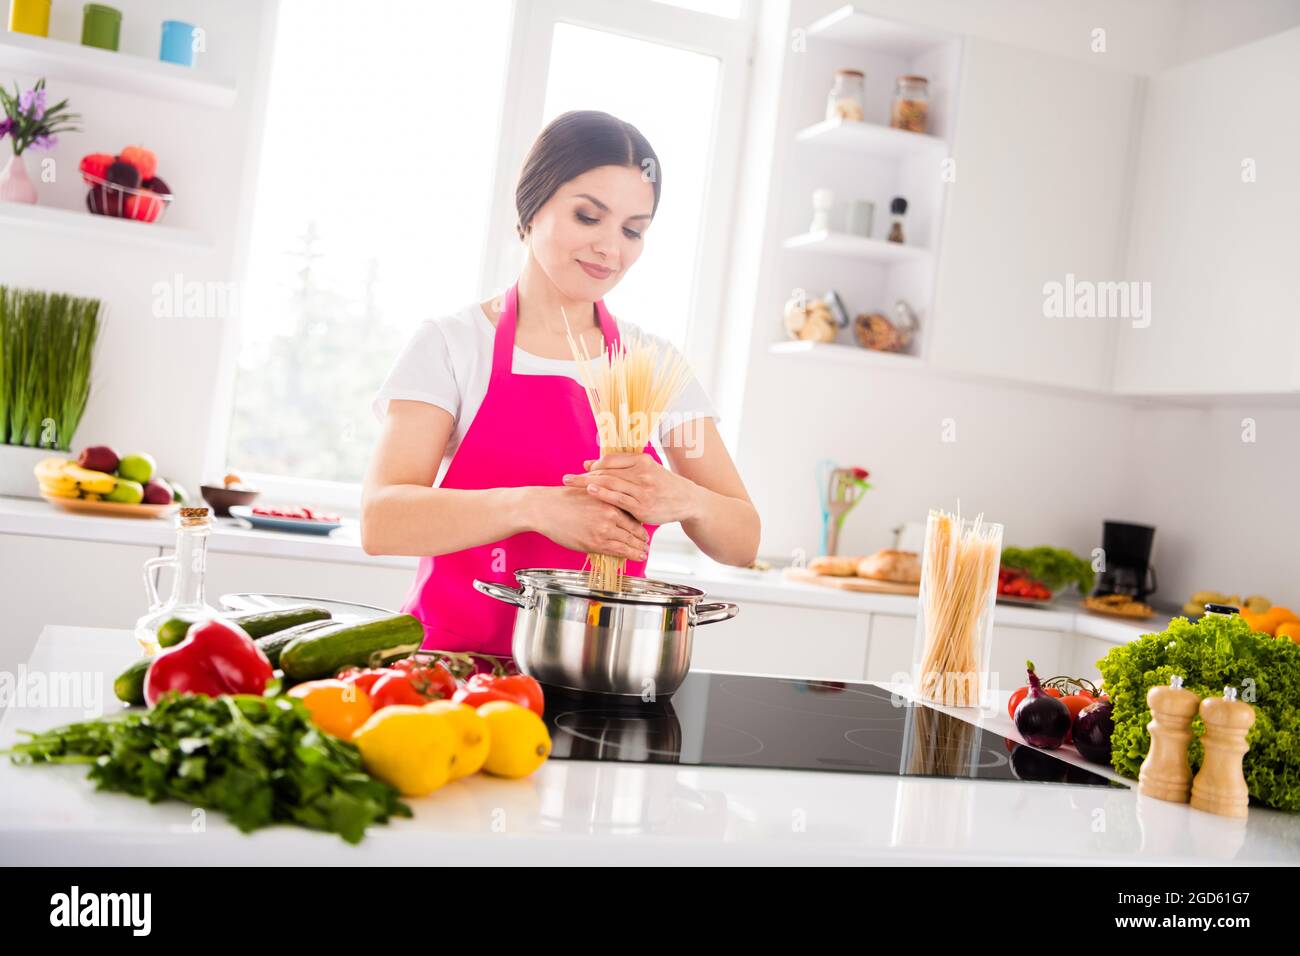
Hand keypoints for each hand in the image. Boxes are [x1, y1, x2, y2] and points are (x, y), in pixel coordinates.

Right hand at [526, 486, 648, 560]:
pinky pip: (617, 551)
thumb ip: (606, 500)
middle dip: (642, 539)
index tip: (644, 531)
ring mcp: (603, 531)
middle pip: (635, 531)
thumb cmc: (564, 499)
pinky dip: (629, 555)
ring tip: (643, 553)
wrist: (545, 508)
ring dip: (638, 549)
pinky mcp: (594, 543)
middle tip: (647, 544)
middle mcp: (610, 516)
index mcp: (610, 501)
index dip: (641, 526)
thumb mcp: (590, 492)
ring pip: (629, 543)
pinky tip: (635, 557)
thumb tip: (617, 509)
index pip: (634, 516)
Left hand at [561, 452, 699, 525]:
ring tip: (570, 484)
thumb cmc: (663, 485)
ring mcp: (642, 490)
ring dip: (587, 484)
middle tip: (565, 478)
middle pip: (606, 472)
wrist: (687, 500)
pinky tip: (590, 492)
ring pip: (610, 483)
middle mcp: (641, 473)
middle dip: (583, 475)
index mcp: (642, 461)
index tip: (581, 470)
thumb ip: (620, 467)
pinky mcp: (642, 506)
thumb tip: (589, 464)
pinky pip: (618, 499)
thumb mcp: (646, 470)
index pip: (611, 460)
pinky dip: (603, 494)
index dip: (594, 465)